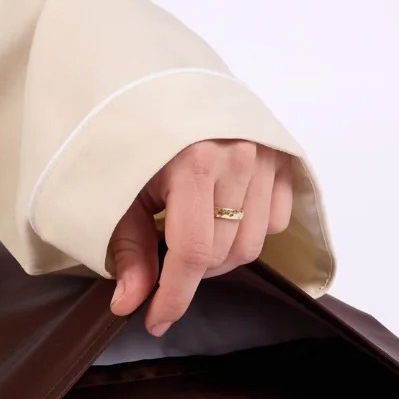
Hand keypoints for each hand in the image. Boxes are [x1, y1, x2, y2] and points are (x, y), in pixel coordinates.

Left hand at [107, 140, 292, 334]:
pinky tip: (221, 213)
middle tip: (163, 257)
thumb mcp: (118, 191)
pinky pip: (275, 219)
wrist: (156, 77)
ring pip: (252, 243)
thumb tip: (130, 304)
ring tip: (190, 232)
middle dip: (190, 270)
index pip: (192, 253)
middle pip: (223, 253)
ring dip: (220, 252)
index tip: (155, 321)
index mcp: (193, 162)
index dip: (173, 297)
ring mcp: (265, 153)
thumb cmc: (131, 135)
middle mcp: (237, 156)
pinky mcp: (281, 153)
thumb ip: (129, 250)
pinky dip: (249, 228)